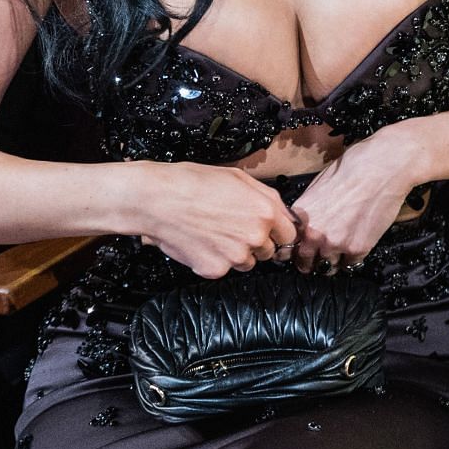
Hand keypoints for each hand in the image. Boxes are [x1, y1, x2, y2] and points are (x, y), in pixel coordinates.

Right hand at [130, 163, 296, 278]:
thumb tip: (280, 211)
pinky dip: (215, 260)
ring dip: (237, 253)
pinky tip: (202, 241)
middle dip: (256, 242)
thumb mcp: (239, 178)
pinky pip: (224, 269)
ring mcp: (236, 256)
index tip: (270, 232)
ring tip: (215, 233)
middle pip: (269, 251)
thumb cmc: (193, 183)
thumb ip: (265, 197)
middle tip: (233, 229)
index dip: (277, 232)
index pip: (289, 233)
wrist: (159, 200)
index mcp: (265, 211)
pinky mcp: (216, 270)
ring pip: (248, 262)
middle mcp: (255, 236)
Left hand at [286, 129, 420, 273]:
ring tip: (335, 253)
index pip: (286, 248)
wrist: (382, 169)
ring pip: (326, 267)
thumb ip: (308, 210)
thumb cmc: (353, 168)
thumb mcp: (317, 186)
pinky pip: (350, 264)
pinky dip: (350, 258)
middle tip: (313, 259)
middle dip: (307, 261)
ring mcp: (337, 244)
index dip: (289, 251)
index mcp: (302, 217)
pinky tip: (353, 246)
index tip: (293, 253)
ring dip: (329, 262)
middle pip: (303, 262)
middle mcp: (315, 234)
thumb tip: (304, 222)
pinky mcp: (359, 248)